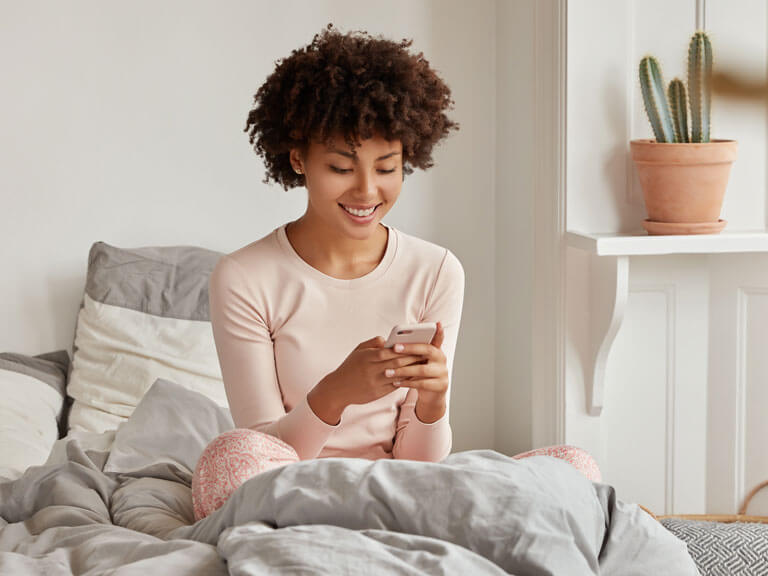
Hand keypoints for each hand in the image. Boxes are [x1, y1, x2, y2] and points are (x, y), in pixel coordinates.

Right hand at [308, 335, 423, 423]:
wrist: (338, 389)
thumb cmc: (349, 367)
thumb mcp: (357, 351)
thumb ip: (373, 343)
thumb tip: (387, 339)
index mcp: (366, 357)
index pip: (388, 351)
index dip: (402, 348)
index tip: (414, 343)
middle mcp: (371, 370)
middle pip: (396, 362)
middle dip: (411, 358)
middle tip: (425, 353)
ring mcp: (375, 382)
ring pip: (398, 375)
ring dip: (411, 370)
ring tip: (422, 365)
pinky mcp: (377, 393)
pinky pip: (395, 386)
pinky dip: (405, 381)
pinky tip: (413, 377)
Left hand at [388, 322, 447, 419]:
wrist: (430, 394)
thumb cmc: (419, 373)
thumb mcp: (416, 360)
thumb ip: (409, 350)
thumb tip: (387, 342)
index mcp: (436, 349)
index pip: (438, 338)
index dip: (439, 331)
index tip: (436, 323)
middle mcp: (441, 359)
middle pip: (428, 350)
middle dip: (410, 348)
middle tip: (394, 348)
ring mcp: (442, 372)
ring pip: (422, 370)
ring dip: (403, 370)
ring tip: (388, 371)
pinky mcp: (440, 385)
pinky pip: (422, 384)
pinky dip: (407, 383)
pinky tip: (396, 382)